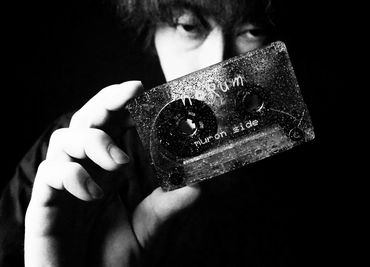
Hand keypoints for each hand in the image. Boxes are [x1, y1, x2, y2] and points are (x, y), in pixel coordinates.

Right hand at [24, 81, 200, 266]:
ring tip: (119, 164)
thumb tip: (201, 181)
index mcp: (109, 170)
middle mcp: (86, 170)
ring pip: (63, 138)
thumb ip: (173, 202)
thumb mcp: (153, 226)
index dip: (121, 103)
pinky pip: (50, 173)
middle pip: (86, 120)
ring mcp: (64, 184)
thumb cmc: (118, 259)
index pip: (111, 125)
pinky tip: (93, 193)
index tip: (141, 88)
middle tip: (130, 94)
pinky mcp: (44, 203)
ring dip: (93, 142)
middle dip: (106, 102)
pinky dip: (73, 174)